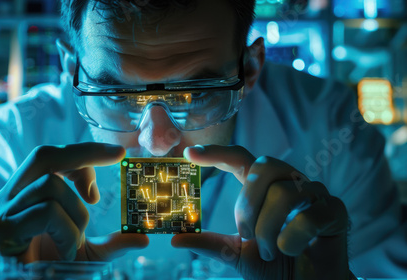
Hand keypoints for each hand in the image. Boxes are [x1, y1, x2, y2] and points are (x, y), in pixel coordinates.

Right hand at [0, 143, 148, 269]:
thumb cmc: (49, 277)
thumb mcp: (85, 257)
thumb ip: (110, 245)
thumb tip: (142, 239)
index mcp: (21, 200)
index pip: (47, 160)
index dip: (82, 153)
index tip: (117, 156)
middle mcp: (4, 201)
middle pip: (43, 157)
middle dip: (84, 154)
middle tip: (118, 155)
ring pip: (50, 186)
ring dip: (77, 214)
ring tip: (74, 243)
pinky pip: (47, 212)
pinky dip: (67, 232)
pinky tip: (65, 254)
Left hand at [172, 145, 348, 279]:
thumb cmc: (275, 266)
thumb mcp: (237, 254)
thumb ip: (212, 244)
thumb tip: (176, 239)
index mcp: (266, 188)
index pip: (241, 158)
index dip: (217, 152)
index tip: (191, 153)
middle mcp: (290, 183)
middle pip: (262, 167)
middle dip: (247, 204)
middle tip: (245, 233)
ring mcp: (315, 194)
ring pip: (283, 193)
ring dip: (268, 229)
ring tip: (270, 249)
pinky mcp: (336, 212)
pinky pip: (308, 217)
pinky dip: (290, 240)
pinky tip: (290, 250)